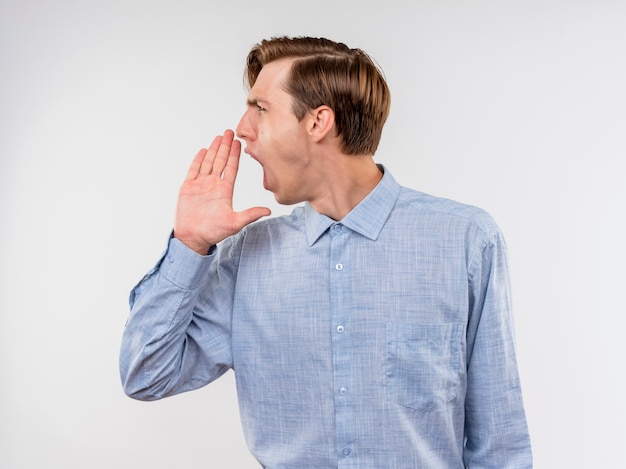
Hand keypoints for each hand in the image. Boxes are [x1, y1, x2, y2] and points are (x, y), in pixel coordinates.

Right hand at [173, 129, 270, 253]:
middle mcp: (213, 185)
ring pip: (208, 162)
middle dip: (226, 146)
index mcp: (224, 191)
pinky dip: (198, 160)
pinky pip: (193, 170)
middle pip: (221, 161)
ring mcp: (200, 185)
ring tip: (219, 137)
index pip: (231, 168)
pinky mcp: (188, 188)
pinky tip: (204, 150)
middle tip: (230, 132)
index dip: (235, 155)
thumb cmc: (213, 232)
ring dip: (214, 150)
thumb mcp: (235, 223)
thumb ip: (250, 214)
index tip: (240, 143)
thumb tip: (269, 210)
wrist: (193, 238)